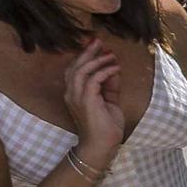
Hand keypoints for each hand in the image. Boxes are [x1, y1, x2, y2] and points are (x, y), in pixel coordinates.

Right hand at [63, 39, 125, 162]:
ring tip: (110, 54)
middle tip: (98, 41)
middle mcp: (71, 94)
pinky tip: (115, 67)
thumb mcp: (109, 101)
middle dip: (87, 52)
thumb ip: (110, 85)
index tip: (98, 46)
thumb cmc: (106, 126)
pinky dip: (104, 71)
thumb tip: (114, 69)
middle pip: (75, 67)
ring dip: (97, 60)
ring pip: (81, 71)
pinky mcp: (86, 101)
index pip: (75, 70)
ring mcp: (77, 97)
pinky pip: (93, 80)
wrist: (102, 146)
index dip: (85, 56)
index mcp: (74, 94)